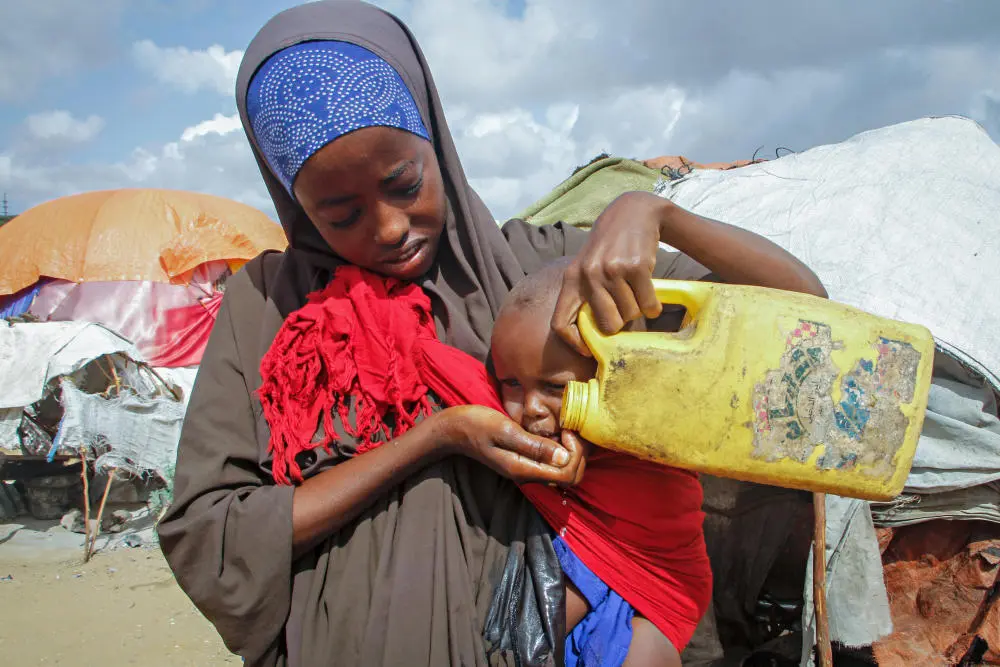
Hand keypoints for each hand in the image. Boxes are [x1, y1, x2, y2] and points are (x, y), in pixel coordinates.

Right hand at [435, 405, 586, 485]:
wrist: (454, 430)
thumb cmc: (476, 425)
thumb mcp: (505, 430)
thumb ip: (534, 446)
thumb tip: (564, 457)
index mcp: (524, 470)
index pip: (566, 476)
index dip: (575, 455)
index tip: (567, 430)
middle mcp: (528, 474)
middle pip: (569, 477)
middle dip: (579, 455)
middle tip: (571, 429)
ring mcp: (526, 469)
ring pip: (562, 471)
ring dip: (572, 452)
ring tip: (566, 428)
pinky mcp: (525, 461)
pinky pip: (552, 462)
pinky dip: (562, 449)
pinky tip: (557, 431)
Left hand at [552, 191, 666, 355]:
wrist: (633, 212)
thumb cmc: (609, 247)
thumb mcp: (587, 266)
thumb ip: (586, 295)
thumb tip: (594, 338)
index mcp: (571, 279)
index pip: (560, 323)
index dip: (573, 343)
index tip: (589, 349)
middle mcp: (588, 275)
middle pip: (607, 325)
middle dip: (620, 324)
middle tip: (625, 310)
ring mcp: (612, 270)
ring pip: (630, 315)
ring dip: (638, 310)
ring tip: (636, 291)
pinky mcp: (636, 267)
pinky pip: (648, 305)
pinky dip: (653, 305)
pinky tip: (650, 292)